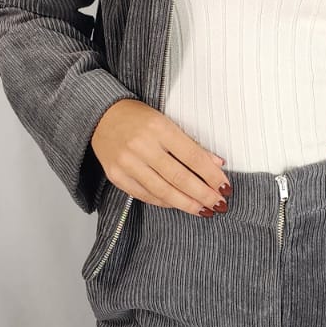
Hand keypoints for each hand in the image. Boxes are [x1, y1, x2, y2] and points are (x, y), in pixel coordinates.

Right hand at [90, 99, 230, 217]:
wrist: (100, 115)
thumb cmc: (137, 117)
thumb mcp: (166, 122)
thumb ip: (191, 144)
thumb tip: (217, 164)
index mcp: (159, 128)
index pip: (193, 157)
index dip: (212, 175)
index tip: (225, 187)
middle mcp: (142, 146)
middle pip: (180, 177)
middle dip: (203, 194)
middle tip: (219, 204)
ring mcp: (127, 163)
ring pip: (163, 191)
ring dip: (187, 204)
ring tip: (203, 210)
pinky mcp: (116, 176)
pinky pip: (145, 195)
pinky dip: (165, 202)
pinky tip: (179, 204)